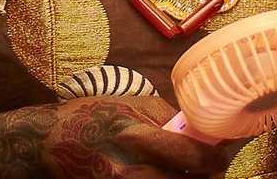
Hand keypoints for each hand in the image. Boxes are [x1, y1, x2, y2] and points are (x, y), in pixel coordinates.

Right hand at [43, 95, 229, 177]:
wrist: (48, 142)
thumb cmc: (90, 115)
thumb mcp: (130, 103)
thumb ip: (167, 119)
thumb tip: (202, 130)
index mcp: (134, 135)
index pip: (192, 157)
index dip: (218, 157)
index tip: (227, 151)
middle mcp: (129, 170)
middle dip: (209, 176)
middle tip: (215, 166)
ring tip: (194, 172)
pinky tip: (168, 176)